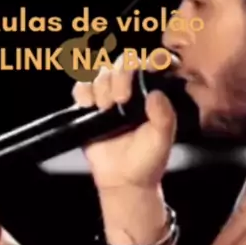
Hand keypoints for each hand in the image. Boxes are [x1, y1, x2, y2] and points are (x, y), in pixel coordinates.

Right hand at [72, 52, 176, 192]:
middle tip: (120, 100)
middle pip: (120, 64)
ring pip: (100, 73)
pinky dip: (82, 91)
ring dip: (100, 85)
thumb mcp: (162, 138)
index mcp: (151, 94)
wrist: (123, 181)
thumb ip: (164, 115)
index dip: (144, 63)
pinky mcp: (89, 110)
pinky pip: (81, 88)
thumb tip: (155, 94)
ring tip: (105, 108)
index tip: (142, 73)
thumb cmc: (147, 160)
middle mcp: (130, 91)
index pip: (147, 65)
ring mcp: (108, 99)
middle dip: (118, 76)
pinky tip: (88, 104)